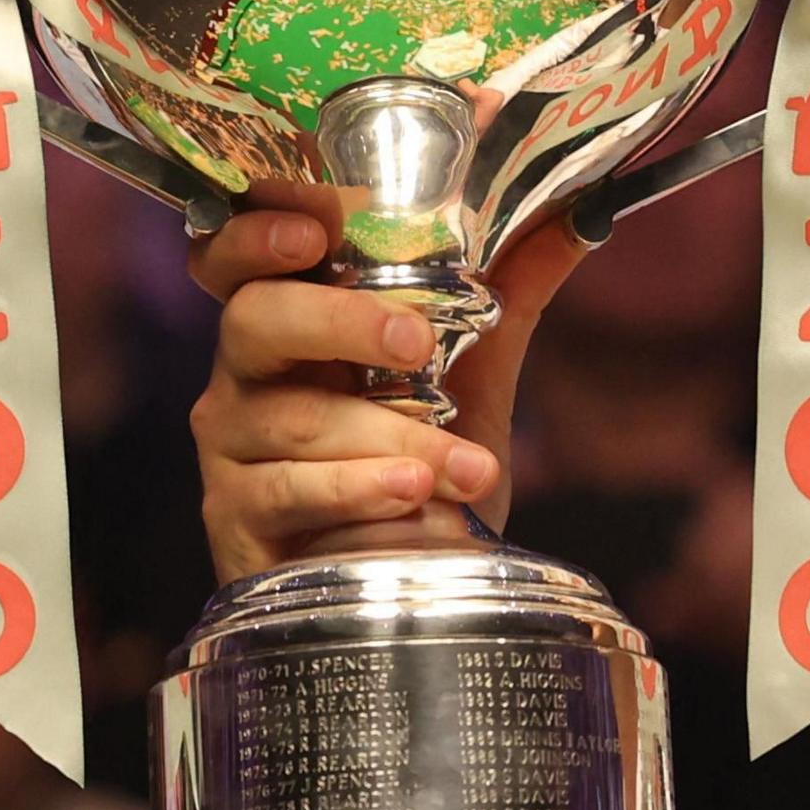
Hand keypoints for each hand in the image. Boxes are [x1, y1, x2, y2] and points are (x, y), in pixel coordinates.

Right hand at [186, 206, 589, 578]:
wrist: (413, 587)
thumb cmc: (422, 476)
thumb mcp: (472, 383)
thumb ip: (507, 300)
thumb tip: (576, 222)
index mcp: (294, 322)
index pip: (239, 257)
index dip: (257, 233)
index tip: (314, 230)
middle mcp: (248, 374)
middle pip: (255, 317)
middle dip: (340, 321)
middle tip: (415, 341)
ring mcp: (233, 446)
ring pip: (293, 417)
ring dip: (392, 436)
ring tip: (462, 464)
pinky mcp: (235, 516)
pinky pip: (288, 489)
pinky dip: (358, 489)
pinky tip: (412, 493)